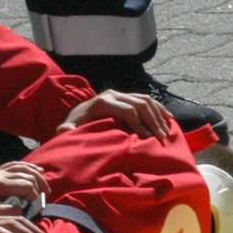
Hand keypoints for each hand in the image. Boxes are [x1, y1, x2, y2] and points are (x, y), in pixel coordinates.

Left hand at [0, 160, 49, 232]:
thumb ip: (0, 213)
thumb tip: (20, 210)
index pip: (26, 186)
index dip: (36, 197)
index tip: (38, 209)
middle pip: (28, 176)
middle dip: (40, 188)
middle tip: (44, 201)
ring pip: (23, 167)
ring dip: (37, 176)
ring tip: (45, 189)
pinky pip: (16, 164)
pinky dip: (28, 167)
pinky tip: (38, 171)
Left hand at [56, 89, 171, 139]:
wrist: (75, 112)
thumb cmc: (74, 124)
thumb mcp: (69, 127)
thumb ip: (67, 130)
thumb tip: (63, 131)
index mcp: (103, 102)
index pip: (127, 110)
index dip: (138, 124)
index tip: (147, 139)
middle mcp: (113, 94)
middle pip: (139, 104)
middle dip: (152, 121)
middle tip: (161, 137)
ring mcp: (121, 94)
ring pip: (145, 100)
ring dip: (158, 115)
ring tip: (166, 131)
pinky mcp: (126, 96)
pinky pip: (146, 99)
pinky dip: (158, 108)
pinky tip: (168, 118)